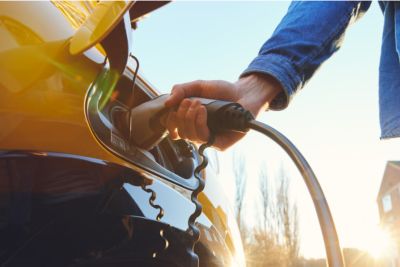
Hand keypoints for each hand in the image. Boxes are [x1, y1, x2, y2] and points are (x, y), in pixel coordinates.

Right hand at [165, 73, 282, 149]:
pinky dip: (199, 123)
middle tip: (189, 101)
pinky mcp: (220, 144)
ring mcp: (209, 139)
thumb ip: (181, 90)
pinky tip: (203, 111)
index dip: (169, 122)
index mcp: (191, 121)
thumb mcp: (198, 86)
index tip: (172, 109)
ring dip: (189, 118)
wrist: (244, 92)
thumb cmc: (222, 91)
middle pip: (180, 133)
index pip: (174, 130)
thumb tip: (167, 104)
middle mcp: (199, 132)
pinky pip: (203, 139)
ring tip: (198, 104)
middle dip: (181, 115)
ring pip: (190, 136)